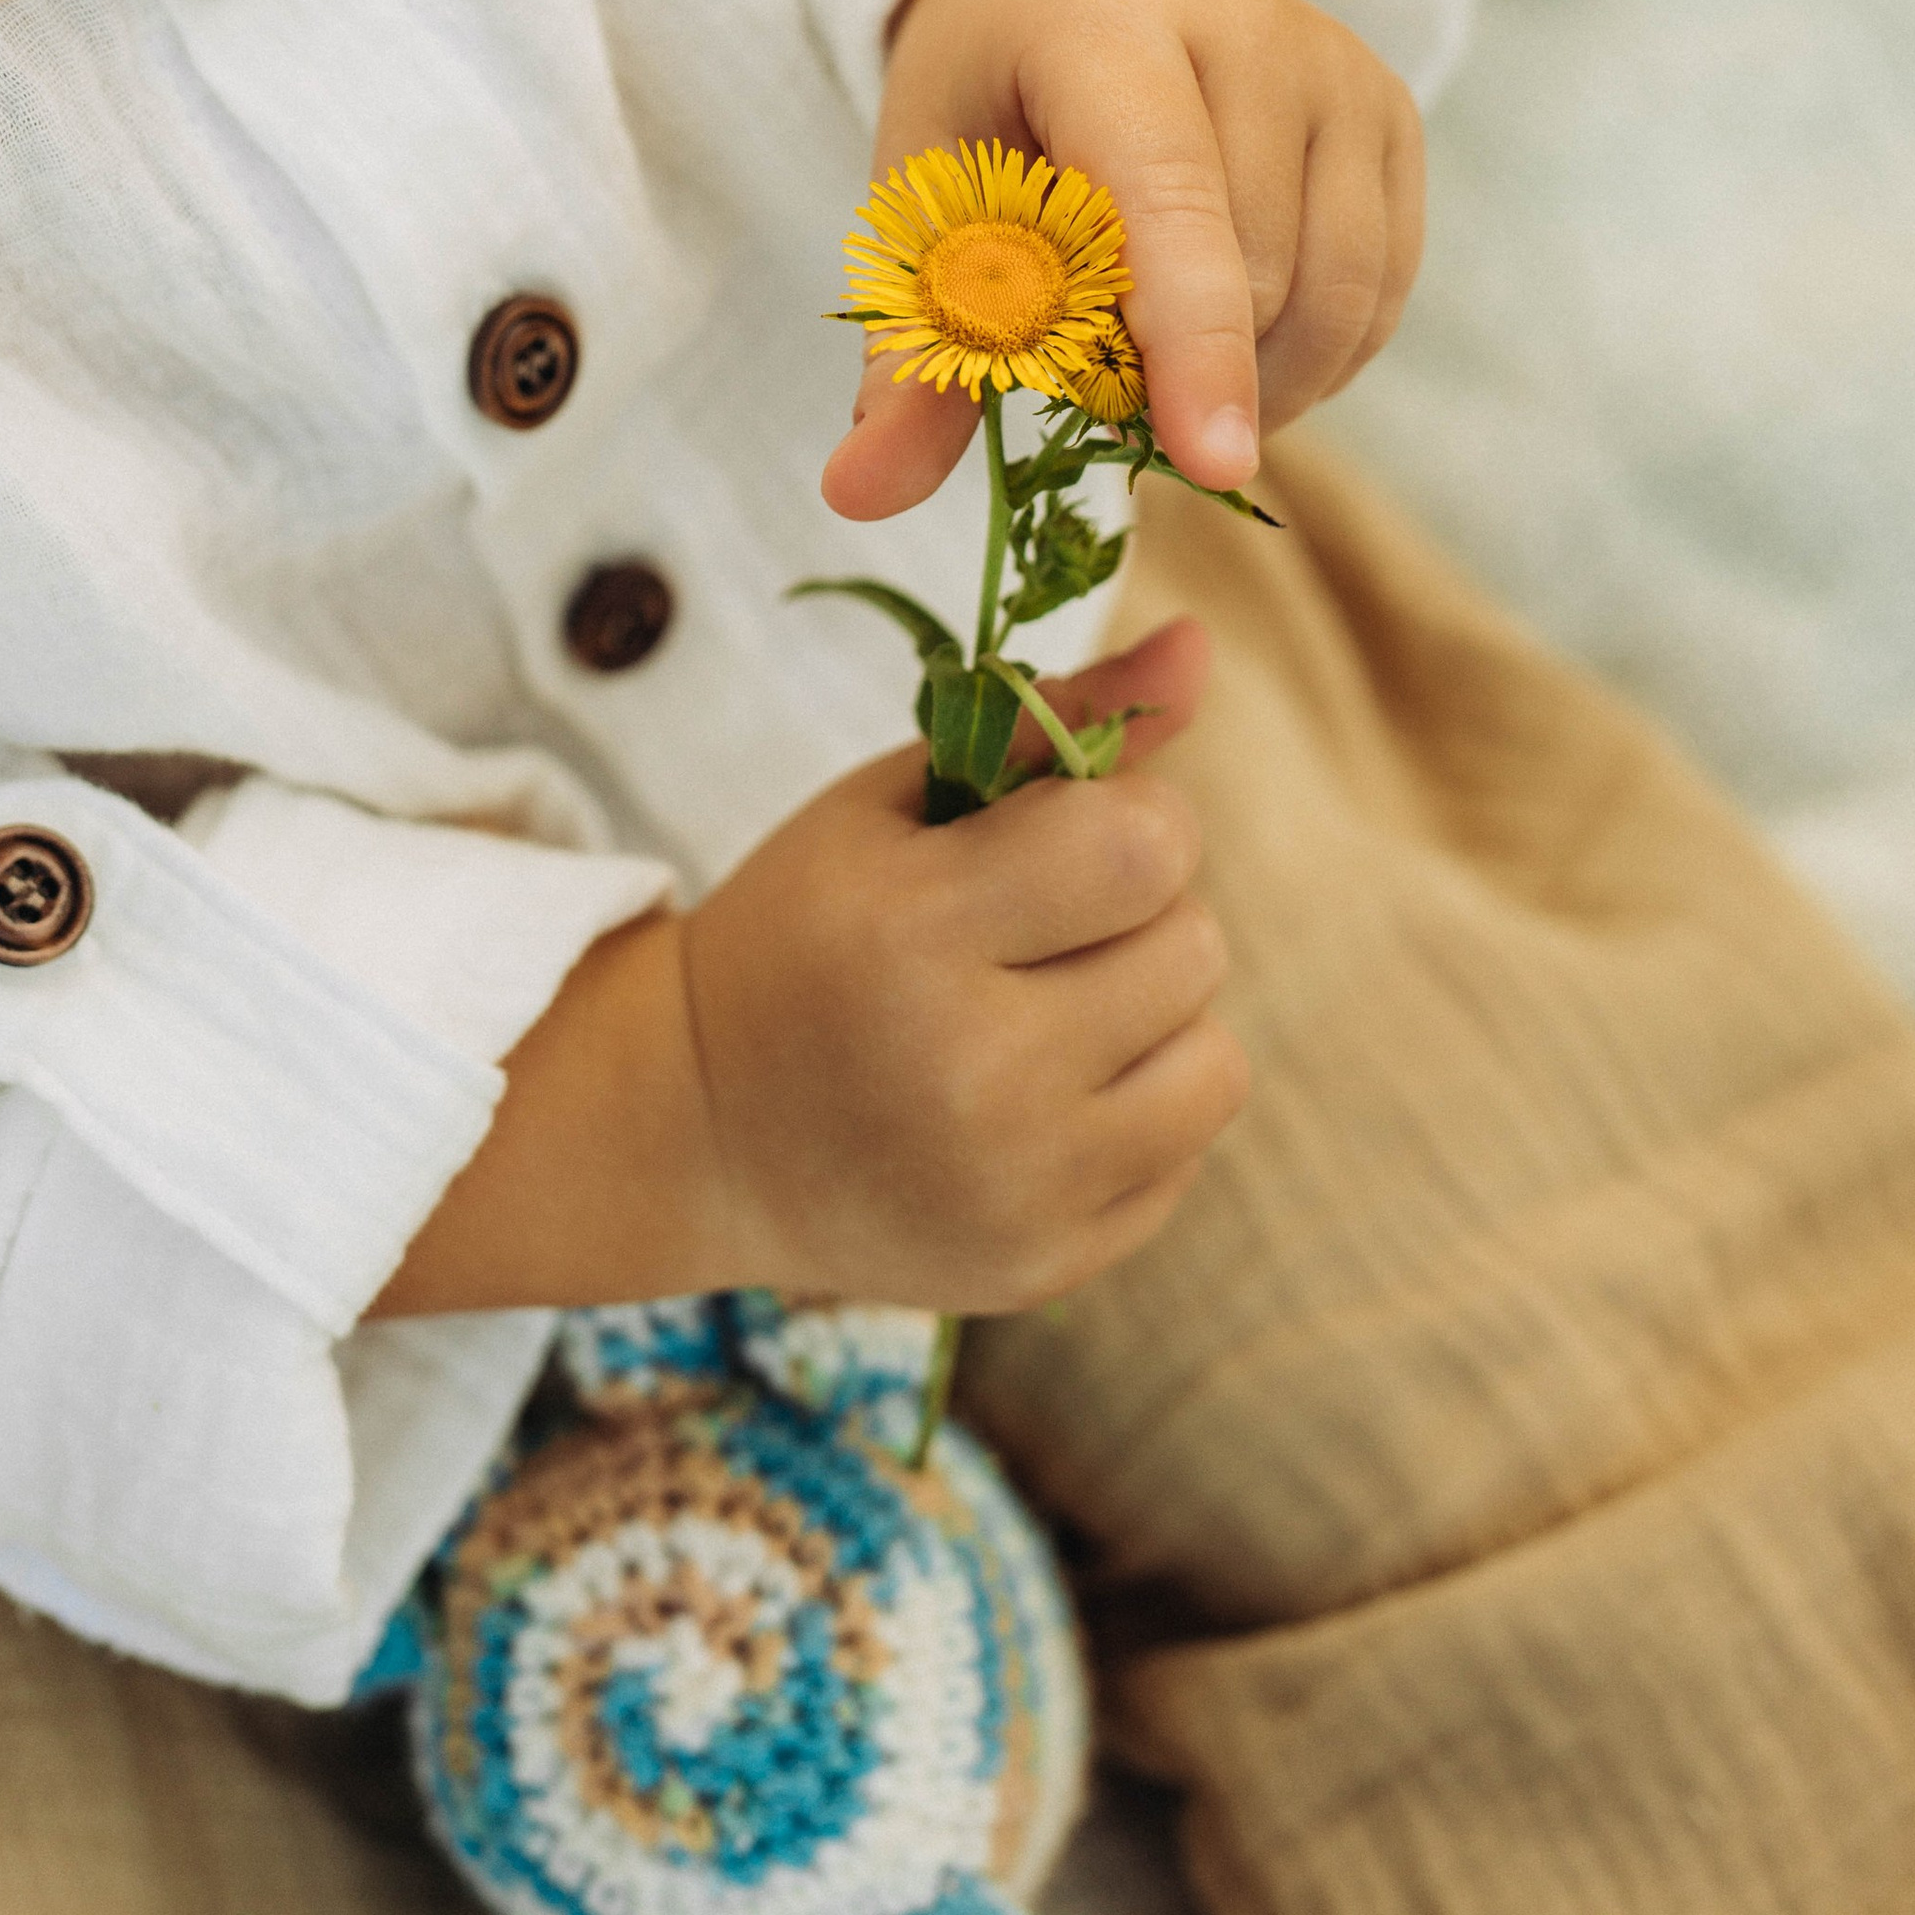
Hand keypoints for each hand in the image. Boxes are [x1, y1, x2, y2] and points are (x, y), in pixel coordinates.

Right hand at [679, 620, 1243, 1310]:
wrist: (698, 1132)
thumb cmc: (806, 934)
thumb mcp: (893, 807)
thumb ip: (1051, 721)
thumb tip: (1204, 647)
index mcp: (916, 934)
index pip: (1144, 844)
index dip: (1127, 818)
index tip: (1059, 836)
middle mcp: (973, 1074)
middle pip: (1194, 944)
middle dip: (1134, 915)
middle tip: (1033, 930)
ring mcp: (1016, 1188)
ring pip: (1216, 1059)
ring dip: (1152, 1017)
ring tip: (1046, 1012)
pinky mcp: (1047, 1266)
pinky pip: (1187, 1153)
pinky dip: (1136, 1110)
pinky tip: (1039, 1098)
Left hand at [825, 0, 1422, 523]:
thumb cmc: (989, 106)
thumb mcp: (922, 206)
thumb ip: (913, 352)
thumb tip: (859, 494)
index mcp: (1102, 23)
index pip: (1171, 200)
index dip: (1192, 340)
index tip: (1213, 466)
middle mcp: (1247, 25)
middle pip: (1256, 271)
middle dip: (1183, 379)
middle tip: (1101, 391)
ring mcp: (1339, 65)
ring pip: (1336, 296)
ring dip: (1259, 387)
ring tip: (1164, 376)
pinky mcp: (1394, 110)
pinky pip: (1379, 295)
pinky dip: (1314, 361)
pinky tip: (1242, 352)